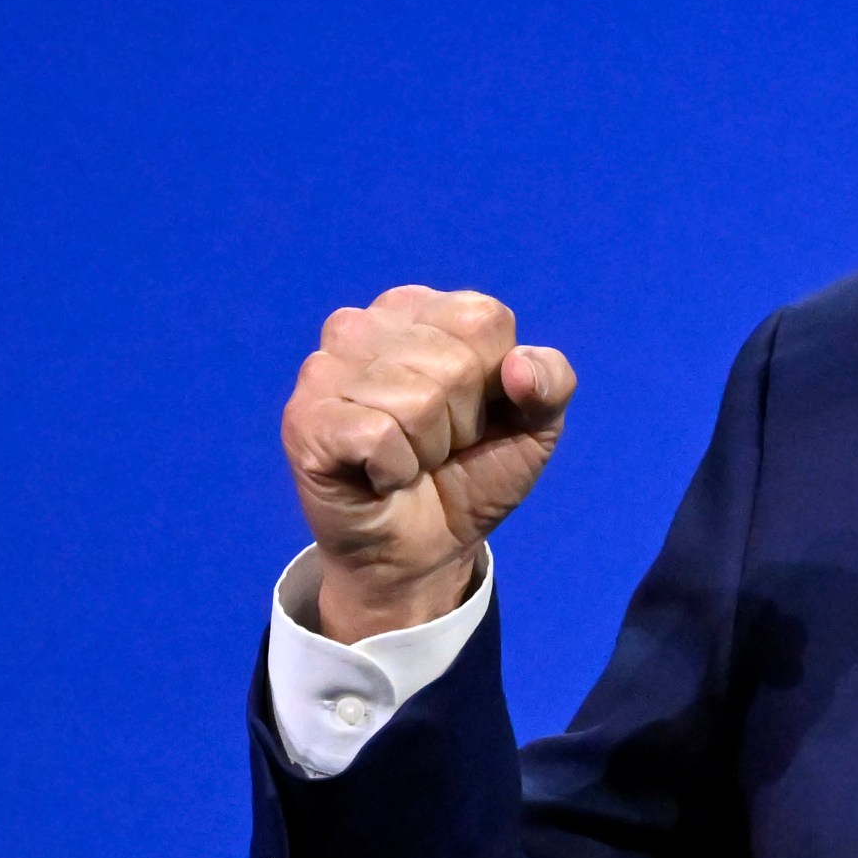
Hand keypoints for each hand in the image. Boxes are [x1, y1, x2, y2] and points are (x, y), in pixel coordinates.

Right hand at [280, 286, 576, 641]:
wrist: (425, 548)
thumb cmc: (472, 471)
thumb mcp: (536, 425)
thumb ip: (553, 382)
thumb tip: (519, 366)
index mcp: (420, 308)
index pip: (485, 320)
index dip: (496, 380)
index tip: (475, 411)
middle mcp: (364, 323)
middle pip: (456, 364)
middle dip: (462, 421)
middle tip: (436, 443)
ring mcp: (325, 368)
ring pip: (418, 401)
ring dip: (428, 449)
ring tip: (408, 457)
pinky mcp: (305, 419)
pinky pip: (379, 436)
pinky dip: (396, 469)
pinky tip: (379, 474)